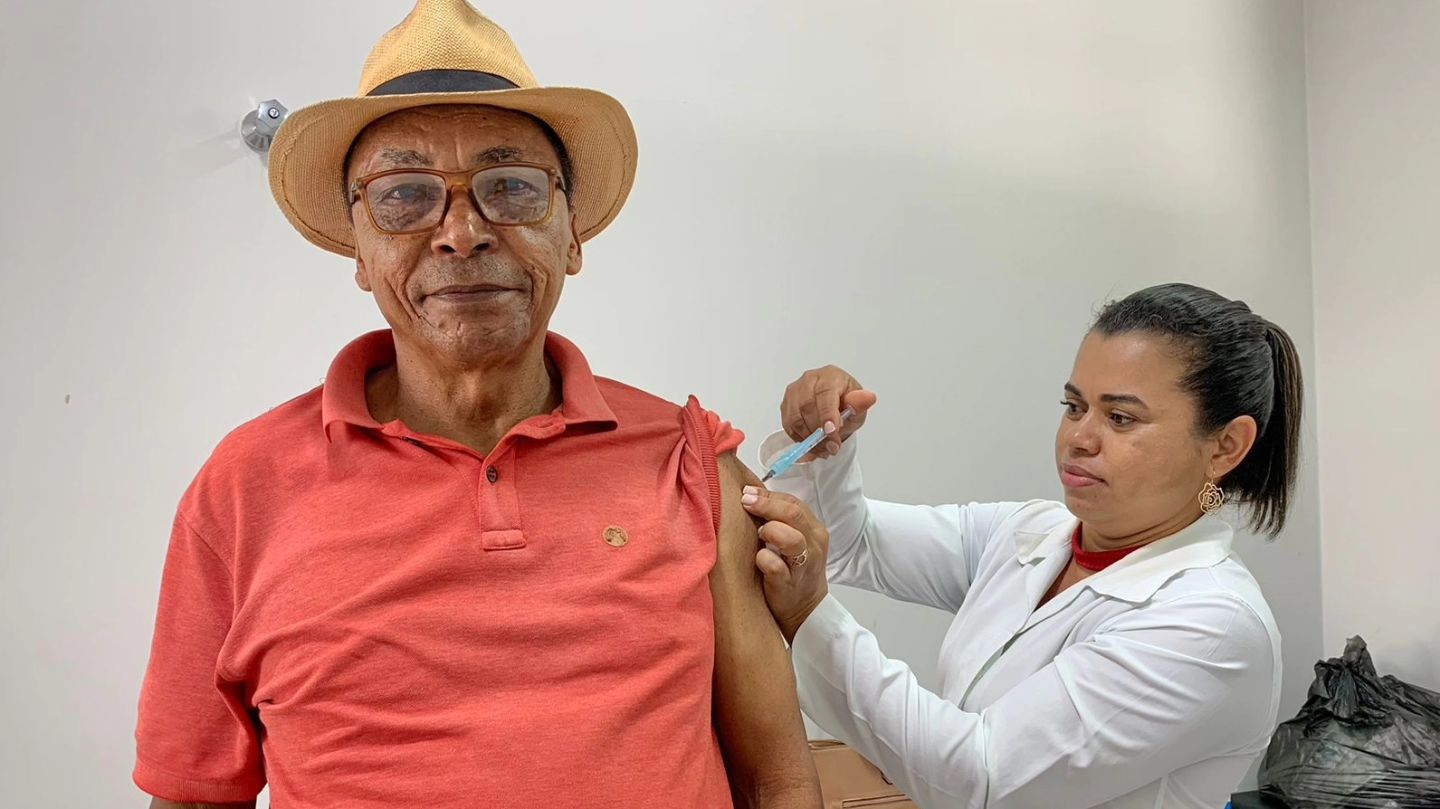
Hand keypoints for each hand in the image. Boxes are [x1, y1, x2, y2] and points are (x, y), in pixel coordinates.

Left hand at [742, 485, 830, 643]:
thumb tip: (750, 494)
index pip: (794, 503)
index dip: (769, 495)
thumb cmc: (792, 570)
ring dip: (770, 530)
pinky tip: (757, 558)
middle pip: (793, 514)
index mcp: (814, 530)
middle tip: (745, 502)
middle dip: (766, 505)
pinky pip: (775, 567)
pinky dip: (763, 559)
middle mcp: (813, 546)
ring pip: (791, 539)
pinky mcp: (789, 585)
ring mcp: (803, 566)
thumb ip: (779, 520)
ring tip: (758, 534)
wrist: (804, 610)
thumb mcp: (793, 541)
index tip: (747, 492)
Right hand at [780, 366, 877, 459]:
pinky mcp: (786, 405)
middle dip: (819, 432)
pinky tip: (814, 445)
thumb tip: (868, 398)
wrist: (836, 408)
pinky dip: (801, 439)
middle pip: (807, 406)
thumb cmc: (847, 405)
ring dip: (810, 438)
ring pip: (795, 417)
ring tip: (825, 449)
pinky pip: (789, 425)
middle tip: (832, 447)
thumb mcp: (859, 407)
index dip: (827, 414)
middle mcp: (809, 379)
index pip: (825, 393)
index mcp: (830, 376)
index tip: (832, 432)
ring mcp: (795, 391)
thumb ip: (860, 404)